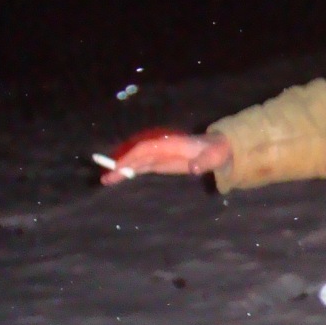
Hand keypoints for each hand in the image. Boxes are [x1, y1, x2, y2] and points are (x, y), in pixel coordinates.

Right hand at [99, 131, 231, 184]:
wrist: (219, 149)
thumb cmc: (217, 151)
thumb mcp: (215, 156)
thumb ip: (205, 161)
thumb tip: (195, 168)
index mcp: (172, 144)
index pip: (147, 148)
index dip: (133, 156)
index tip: (121, 166)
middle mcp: (162, 148)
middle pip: (137, 155)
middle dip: (121, 165)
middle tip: (106, 178)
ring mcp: (160, 156)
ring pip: (137, 162)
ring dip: (122, 170)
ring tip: (106, 181)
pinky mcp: (161, 163)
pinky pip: (142, 167)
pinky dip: (130, 172)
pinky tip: (119, 178)